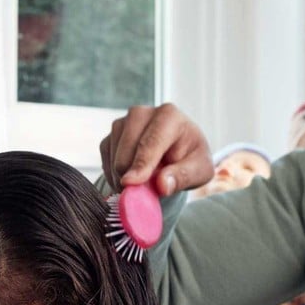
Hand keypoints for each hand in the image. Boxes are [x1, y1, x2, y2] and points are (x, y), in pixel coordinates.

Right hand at [99, 103, 214, 195]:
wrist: (177, 152)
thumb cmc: (190, 158)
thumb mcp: (199, 170)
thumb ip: (183, 177)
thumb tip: (163, 185)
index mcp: (169, 115)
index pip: (151, 141)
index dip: (141, 163)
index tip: (130, 182)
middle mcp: (142, 113)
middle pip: (128, 149)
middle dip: (133, 174)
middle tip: (147, 191)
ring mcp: (123, 121)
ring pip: (114, 156)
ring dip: (124, 176)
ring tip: (144, 182)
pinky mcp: (112, 134)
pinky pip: (106, 159)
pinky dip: (115, 174)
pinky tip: (132, 176)